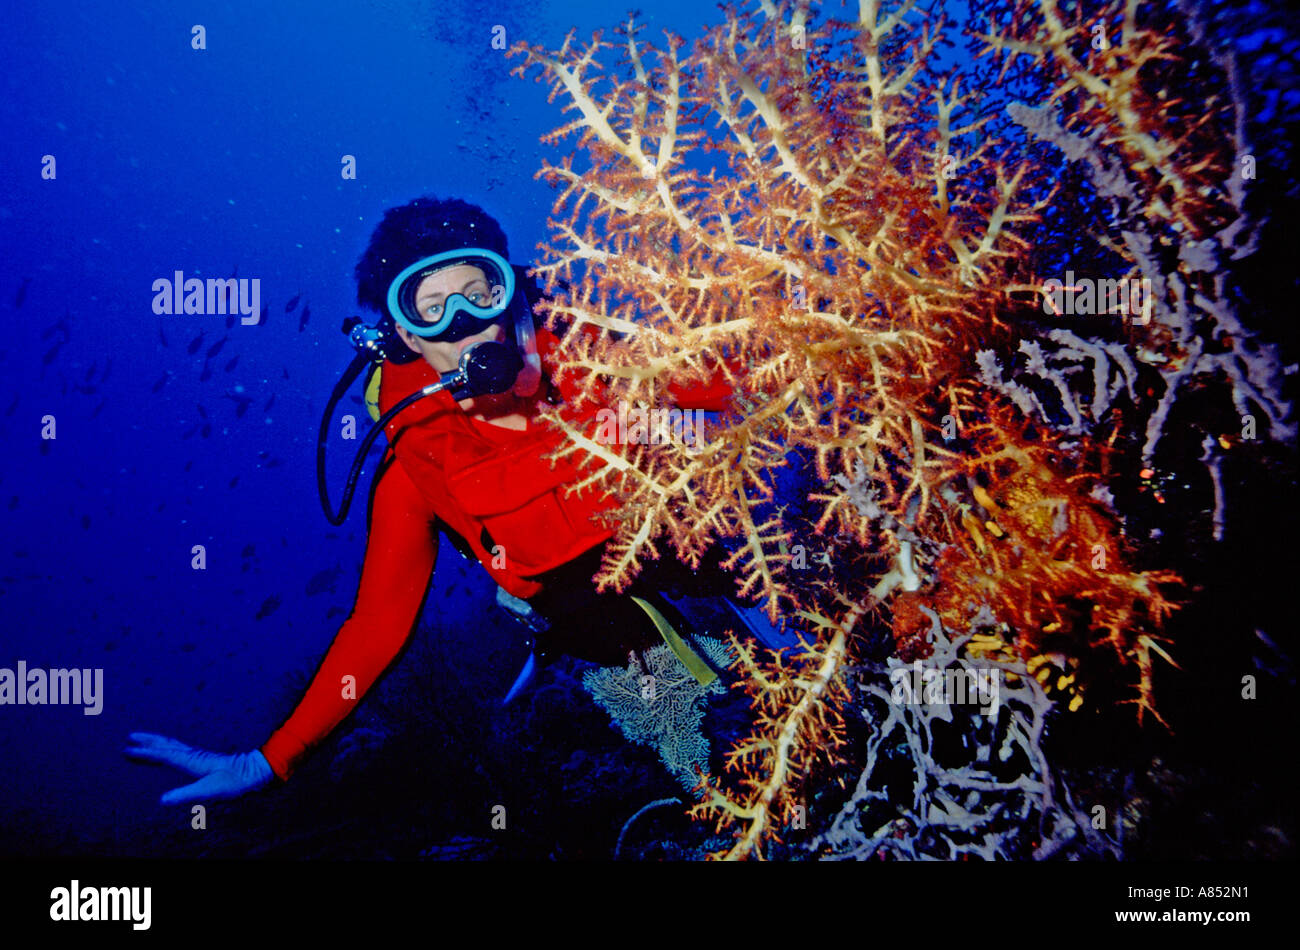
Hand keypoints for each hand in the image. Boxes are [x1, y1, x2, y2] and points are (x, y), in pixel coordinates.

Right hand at [124, 732, 273, 804]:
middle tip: (130, 736)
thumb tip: (161, 800)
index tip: (127, 750)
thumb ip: (185, 795)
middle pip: (166, 744)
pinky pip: (180, 750)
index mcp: (192, 761)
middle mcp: (193, 755)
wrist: (255, 772)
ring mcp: (199, 756)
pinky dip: (169, 747)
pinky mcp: (204, 759)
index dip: (145, 753)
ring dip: (157, 741)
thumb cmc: (234, 782)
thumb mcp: (209, 791)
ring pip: (173, 745)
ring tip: (144, 739)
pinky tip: (170, 751)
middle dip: (148, 740)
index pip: (163, 755)